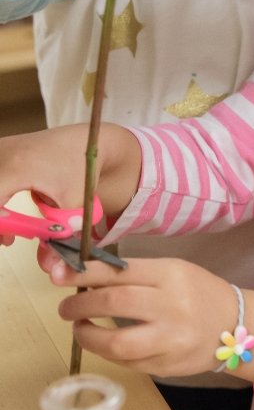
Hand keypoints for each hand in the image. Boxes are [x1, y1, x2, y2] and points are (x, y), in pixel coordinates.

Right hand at [0, 124, 142, 229]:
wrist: (88, 142)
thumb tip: (50, 268)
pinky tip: (5, 217)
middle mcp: (2, 154)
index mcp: (16, 167)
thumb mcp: (74, 205)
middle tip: (6, 239)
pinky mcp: (0, 150)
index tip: (6, 239)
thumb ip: (59, 236)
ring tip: (6, 234)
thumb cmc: (81, 170)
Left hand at [42, 254, 253, 379]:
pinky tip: (105, 343)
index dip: (83, 273)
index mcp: (171, 275)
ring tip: (80, 328)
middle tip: (66, 307)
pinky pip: (127, 362)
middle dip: (80, 305)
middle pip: (115, 302)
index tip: (59, 275)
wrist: (238, 326)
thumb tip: (84, 277)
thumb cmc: (199, 293)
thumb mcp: (173, 271)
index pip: (119, 271)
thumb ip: (134, 274)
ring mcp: (170, 340)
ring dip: (87, 336)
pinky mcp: (166, 366)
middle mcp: (172, 306)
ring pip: (116, 343)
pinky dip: (108, 352)